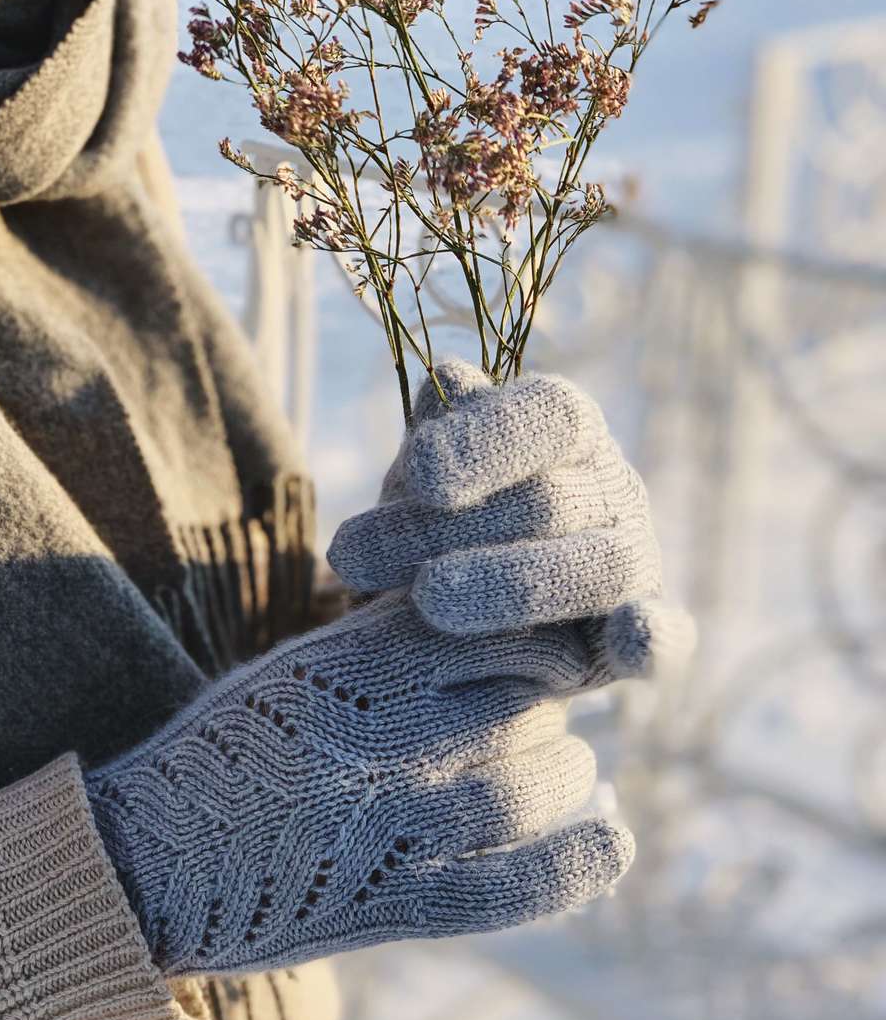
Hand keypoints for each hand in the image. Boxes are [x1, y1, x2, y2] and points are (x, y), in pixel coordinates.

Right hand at [86, 595, 632, 976]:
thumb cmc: (227, 751)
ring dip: (566, 773)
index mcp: (359, 662)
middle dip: (548, 706)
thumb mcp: (301, 665)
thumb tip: (489, 624)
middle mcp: (387, 734)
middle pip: (528, 701)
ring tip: (568, 770)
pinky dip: (581, 863)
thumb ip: (390, 641)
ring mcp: (397, 823)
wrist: (151, 858)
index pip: (499, 630)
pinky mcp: (400, 905)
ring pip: (538, 782)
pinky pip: (519, 885)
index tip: (542, 656)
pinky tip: (614, 838)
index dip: (537, 645)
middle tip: (539, 717)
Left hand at [329, 360, 693, 678]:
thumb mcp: (424, 479)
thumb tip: (449, 380)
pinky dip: (655, 640)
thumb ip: (439, 437)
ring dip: (509, 584)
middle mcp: (612, 490)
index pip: (550, 417)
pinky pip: (666, 639)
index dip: (489, 441)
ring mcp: (633, 563)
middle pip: (550, 502)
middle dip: (443, 530)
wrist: (453, 615)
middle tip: (353, 557)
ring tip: (425, 600)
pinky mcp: (636, 638)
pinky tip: (633, 639)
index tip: (423, 475)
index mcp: (569, 432)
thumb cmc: (439, 526)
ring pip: (598, 568)